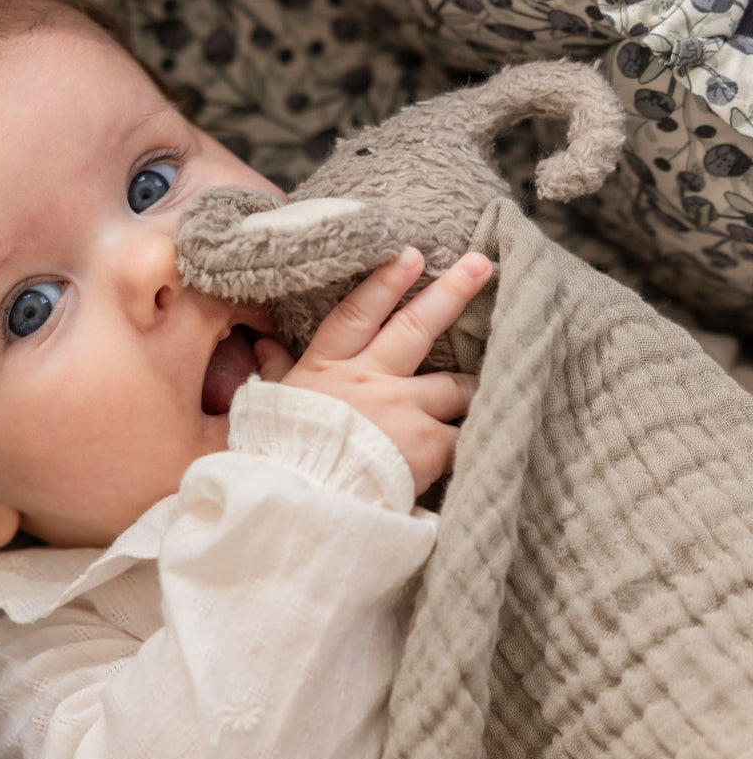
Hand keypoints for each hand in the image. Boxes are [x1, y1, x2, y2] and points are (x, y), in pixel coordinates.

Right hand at [254, 247, 491, 495]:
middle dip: (450, 293)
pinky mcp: (428, 443)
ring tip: (496, 380)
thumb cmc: (282, 455)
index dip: (385, 282)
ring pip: (455, 384)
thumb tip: (262, 344)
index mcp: (327, 369)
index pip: (357, 315)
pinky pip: (464, 433)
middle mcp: (367, 380)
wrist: (301, 504)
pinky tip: (495, 433)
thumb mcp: (272, 407)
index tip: (410, 254)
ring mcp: (401, 409)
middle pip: (415, 328)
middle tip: (481, 264)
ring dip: (473, 385)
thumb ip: (274, 372)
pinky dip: (477, 435)